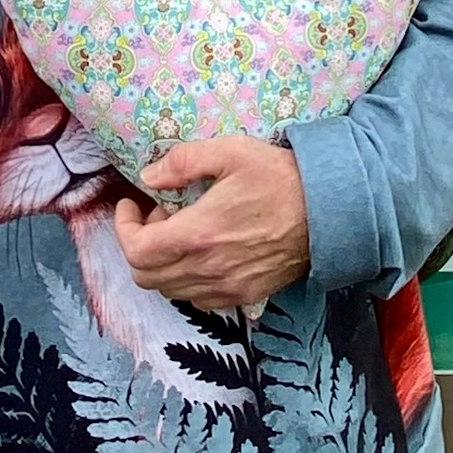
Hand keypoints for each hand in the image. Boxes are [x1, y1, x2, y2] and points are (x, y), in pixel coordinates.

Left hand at [113, 136, 309, 310]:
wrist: (328, 212)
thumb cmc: (279, 178)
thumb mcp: (230, 152)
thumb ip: (182, 162)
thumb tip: (149, 177)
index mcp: (197, 235)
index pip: (136, 251)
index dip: (123, 229)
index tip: (132, 206)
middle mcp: (207, 270)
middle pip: (146, 277)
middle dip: (139, 245)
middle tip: (159, 216)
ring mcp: (226, 288)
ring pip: (170, 291)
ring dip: (163, 263)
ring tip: (182, 232)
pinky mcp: (244, 296)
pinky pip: (198, 299)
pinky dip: (187, 279)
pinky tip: (203, 253)